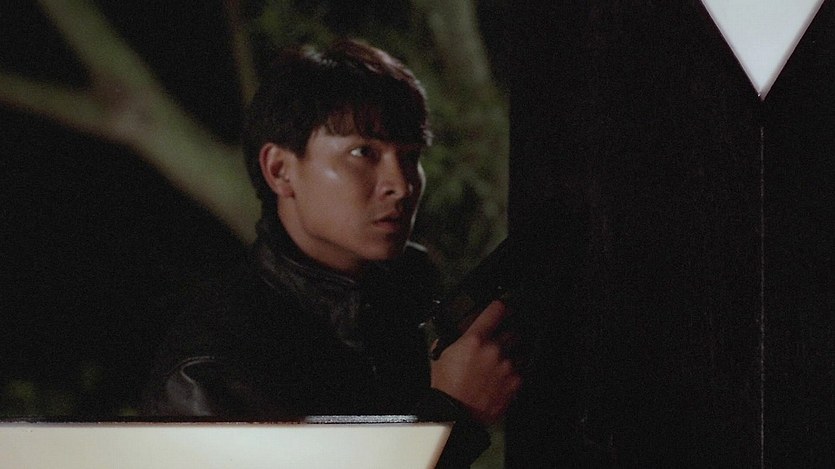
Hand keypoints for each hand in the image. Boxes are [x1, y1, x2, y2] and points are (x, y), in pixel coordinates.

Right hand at [430, 300, 521, 424]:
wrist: (455, 414)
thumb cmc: (445, 386)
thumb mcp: (441, 356)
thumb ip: (452, 342)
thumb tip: (456, 336)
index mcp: (475, 339)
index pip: (495, 311)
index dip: (500, 307)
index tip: (502, 307)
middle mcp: (494, 349)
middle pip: (512, 332)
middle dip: (508, 335)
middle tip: (501, 341)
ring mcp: (507, 366)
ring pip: (520, 352)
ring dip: (513, 355)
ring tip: (503, 363)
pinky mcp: (515, 383)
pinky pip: (521, 372)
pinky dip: (514, 374)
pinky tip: (504, 379)